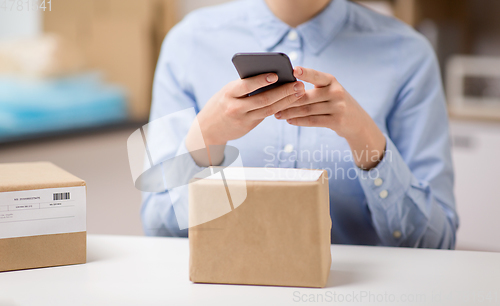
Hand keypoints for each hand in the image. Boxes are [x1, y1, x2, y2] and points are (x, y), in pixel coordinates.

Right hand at [186, 73, 304, 165]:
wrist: (208, 129)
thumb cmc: (221, 103)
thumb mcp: (227, 92)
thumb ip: (244, 86)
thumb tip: (271, 78)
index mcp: (228, 93)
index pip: (246, 86)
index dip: (261, 80)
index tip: (276, 74)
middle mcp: (235, 107)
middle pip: (263, 99)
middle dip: (283, 91)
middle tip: (298, 84)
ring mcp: (242, 119)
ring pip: (268, 109)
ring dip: (286, 100)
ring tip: (299, 92)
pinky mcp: (248, 126)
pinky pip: (266, 116)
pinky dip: (280, 107)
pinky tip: (291, 101)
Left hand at [275, 67, 385, 169]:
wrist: (357, 121)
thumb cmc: (335, 102)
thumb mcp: (329, 90)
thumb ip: (313, 87)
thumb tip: (286, 88)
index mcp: (332, 80)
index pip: (316, 75)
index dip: (305, 73)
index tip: (293, 70)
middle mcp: (336, 92)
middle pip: (306, 96)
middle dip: (288, 100)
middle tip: (272, 102)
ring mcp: (338, 107)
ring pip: (307, 110)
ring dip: (289, 113)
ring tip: (276, 114)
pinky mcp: (336, 121)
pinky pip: (313, 121)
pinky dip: (299, 121)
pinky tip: (289, 121)